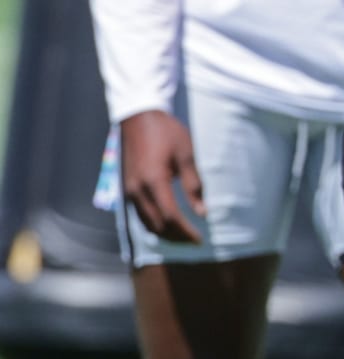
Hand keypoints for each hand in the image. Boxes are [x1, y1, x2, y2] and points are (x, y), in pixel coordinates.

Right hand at [119, 110, 204, 243]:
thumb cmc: (167, 133)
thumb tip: (202, 212)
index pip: (171, 217)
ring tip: (184, 235)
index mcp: (154, 182)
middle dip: (177, 237)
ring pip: (146, 224)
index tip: (201, 240)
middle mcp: (137, 191)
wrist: (138, 118)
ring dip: (165, 234)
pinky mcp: (126, 189)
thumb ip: (194, 184)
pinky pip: (140, 215)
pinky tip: (168, 223)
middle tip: (195, 240)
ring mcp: (129, 191)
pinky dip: (154, 224)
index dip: (186, 232)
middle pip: (157, 226)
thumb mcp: (186, 154)